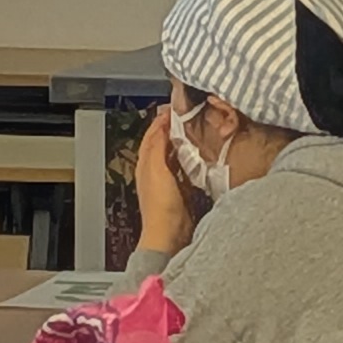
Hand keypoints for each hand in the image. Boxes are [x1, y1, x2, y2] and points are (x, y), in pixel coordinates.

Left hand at [133, 109, 196, 253]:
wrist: (169, 234)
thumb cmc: (161, 205)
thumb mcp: (157, 170)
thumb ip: (158, 147)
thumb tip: (161, 126)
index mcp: (145, 164)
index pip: (152, 135)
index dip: (161, 121)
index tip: (174, 109)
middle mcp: (153, 170)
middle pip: (162, 143)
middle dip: (171, 129)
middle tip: (186, 116)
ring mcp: (166, 180)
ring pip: (173, 154)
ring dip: (181, 142)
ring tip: (194, 130)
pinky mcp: (179, 190)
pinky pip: (183, 168)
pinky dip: (188, 158)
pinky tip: (197, 155)